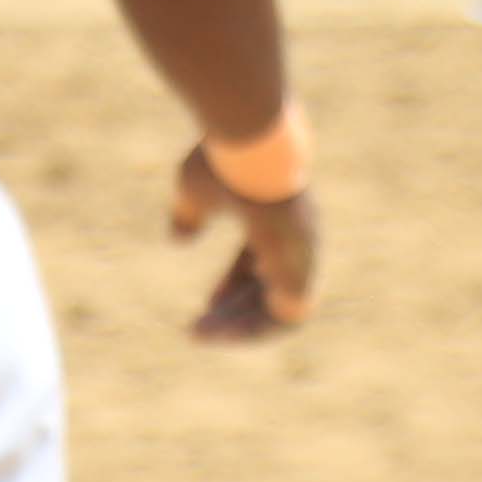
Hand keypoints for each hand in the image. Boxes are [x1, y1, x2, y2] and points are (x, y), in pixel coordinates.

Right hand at [169, 140, 320, 340]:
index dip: (233, 287)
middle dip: (233, 315)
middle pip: (267, 290)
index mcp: (274, 219)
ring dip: (240, 329)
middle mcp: (295, 240)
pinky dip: (256, 328)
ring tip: (203, 335)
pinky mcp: (302, 267)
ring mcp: (302, 255)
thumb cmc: (224, 162)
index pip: (258, 264)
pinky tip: (226, 326)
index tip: (207, 304)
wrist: (252, 146)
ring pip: (280, 310)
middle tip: (196, 332)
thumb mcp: (195, 189)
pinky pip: (287, 316)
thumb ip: (190, 214)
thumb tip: (179, 239)